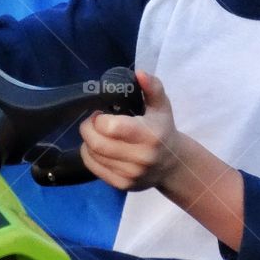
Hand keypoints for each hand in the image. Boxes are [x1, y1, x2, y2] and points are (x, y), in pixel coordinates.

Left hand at [79, 71, 181, 190]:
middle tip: (92, 121)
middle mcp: (140, 158)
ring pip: (92, 155)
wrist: (172, 164)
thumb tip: (139, 73)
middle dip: (87, 128)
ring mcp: (130, 175)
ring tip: (98, 133)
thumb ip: (152, 87)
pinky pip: (94, 168)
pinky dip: (89, 155)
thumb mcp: (161, 105)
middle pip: (97, 143)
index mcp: (149, 136)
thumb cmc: (163, 130)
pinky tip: (99, 148)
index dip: (99, 118)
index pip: (111, 128)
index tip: (101, 112)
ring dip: (88, 141)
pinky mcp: (122, 185)